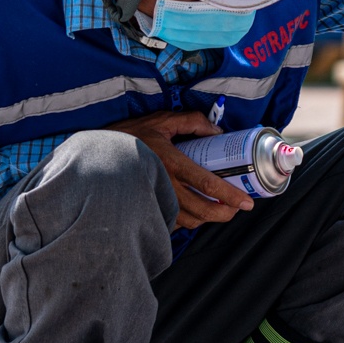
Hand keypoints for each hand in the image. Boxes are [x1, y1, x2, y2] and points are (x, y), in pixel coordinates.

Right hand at [103, 109, 252, 228]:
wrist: (97, 152)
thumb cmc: (130, 135)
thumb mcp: (162, 120)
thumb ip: (193, 122)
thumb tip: (217, 132)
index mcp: (171, 162)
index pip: (206, 183)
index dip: (229, 195)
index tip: (246, 202)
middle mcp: (164, 184)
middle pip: (202, 209)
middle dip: (224, 213)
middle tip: (237, 209)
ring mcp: (154, 199)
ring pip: (188, 220)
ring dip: (207, 218)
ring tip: (219, 210)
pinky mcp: (146, 207)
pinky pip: (172, 221)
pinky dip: (187, 220)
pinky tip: (195, 212)